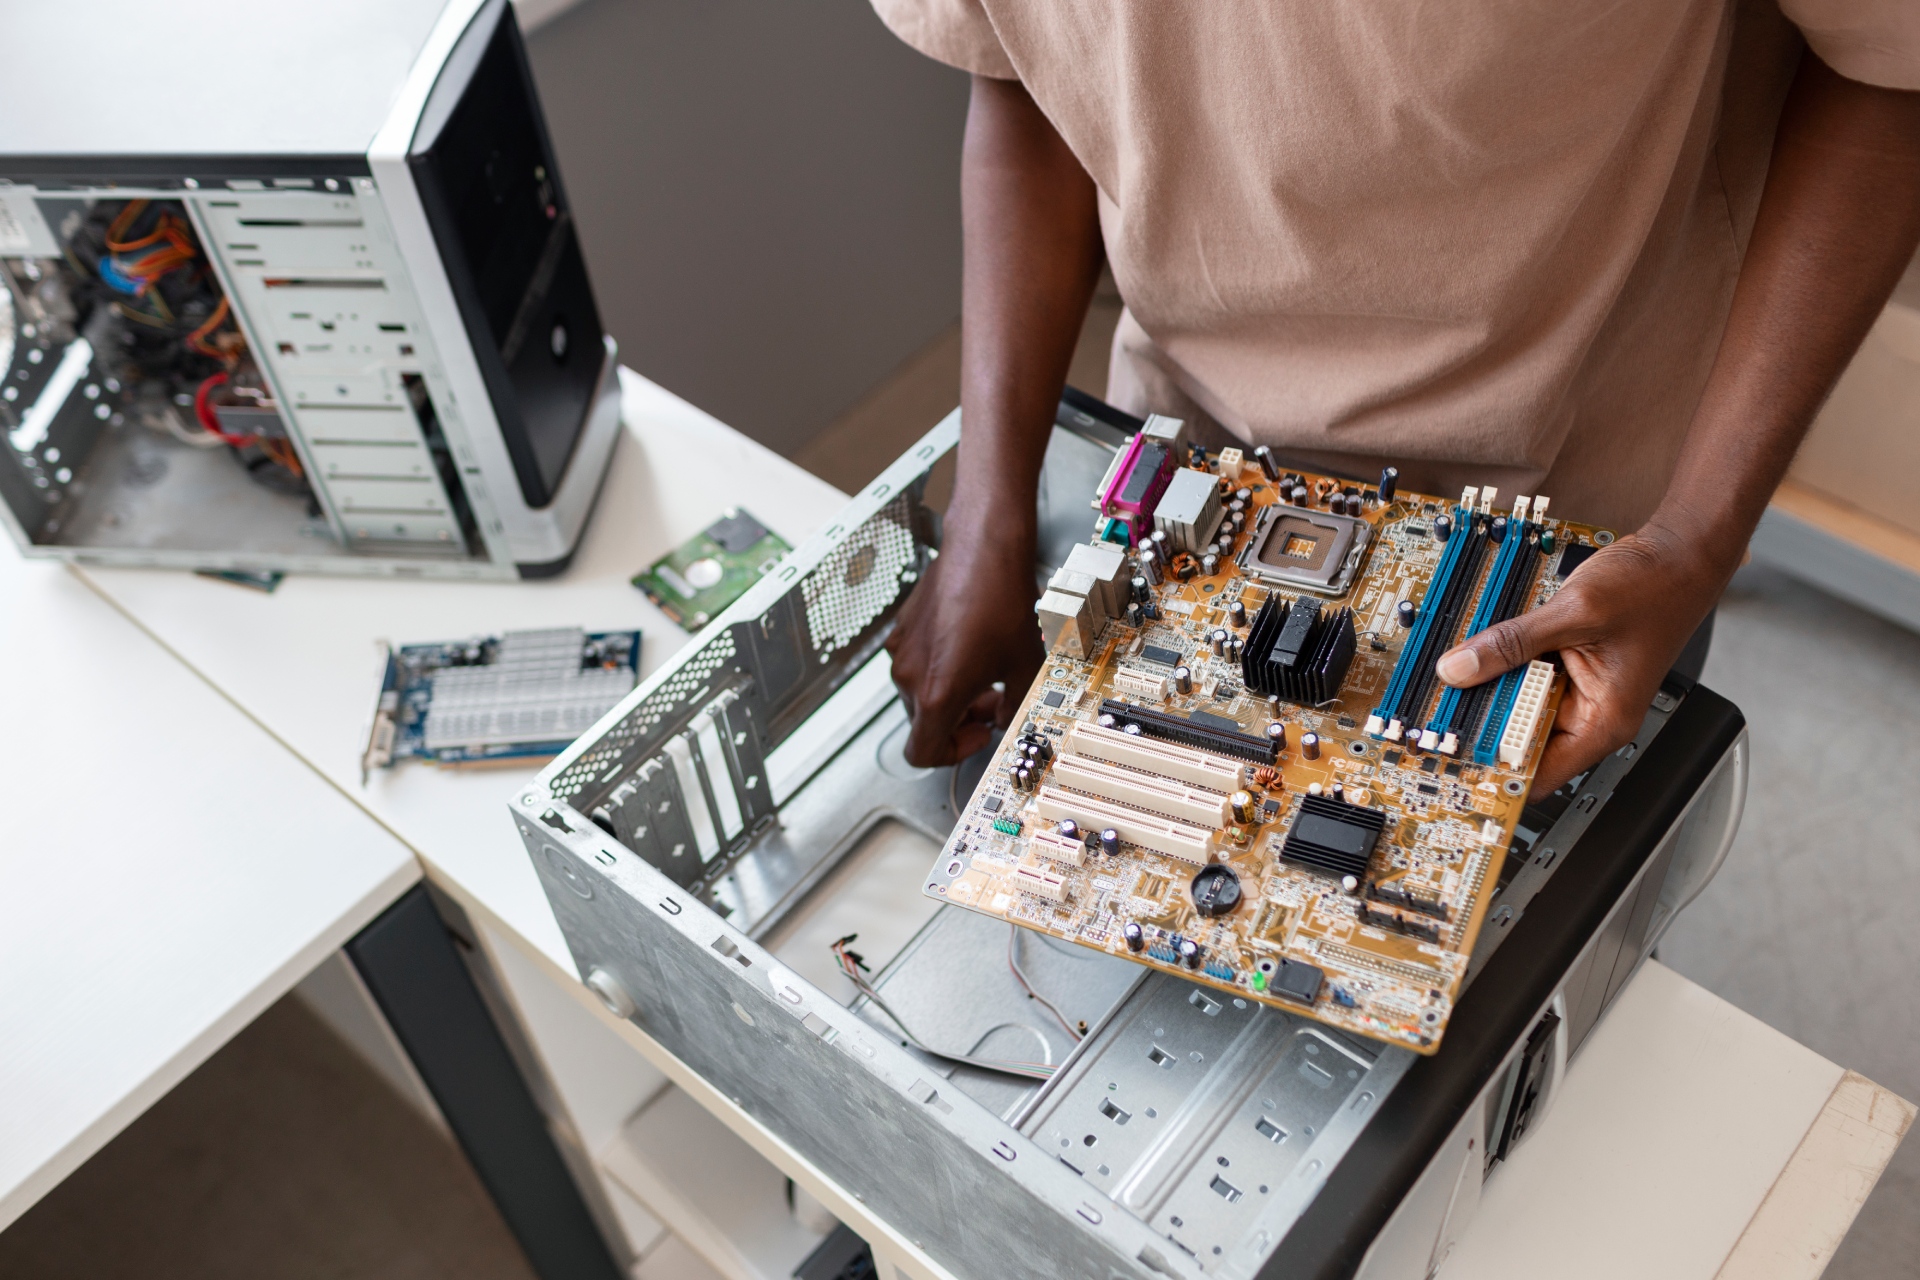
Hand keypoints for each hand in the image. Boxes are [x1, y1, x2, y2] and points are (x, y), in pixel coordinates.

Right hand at [886, 507, 1045, 766]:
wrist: (984, 549)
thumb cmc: (1002, 601)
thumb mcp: (1024, 666)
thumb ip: (1013, 705)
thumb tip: (1005, 718)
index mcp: (936, 694)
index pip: (922, 753)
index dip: (952, 754)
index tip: (977, 733)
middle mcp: (910, 676)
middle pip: (924, 722)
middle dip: (959, 720)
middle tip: (992, 702)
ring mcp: (901, 651)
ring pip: (920, 693)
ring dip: (949, 693)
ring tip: (984, 670)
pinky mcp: (902, 629)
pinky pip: (916, 664)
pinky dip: (939, 667)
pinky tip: (970, 644)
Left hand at [1433, 523, 1726, 796]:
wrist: (1678, 554)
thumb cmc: (1654, 587)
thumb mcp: (1575, 612)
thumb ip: (1513, 642)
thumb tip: (1459, 667)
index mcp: (1603, 721)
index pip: (1539, 774)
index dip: (1494, 772)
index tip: (1454, 762)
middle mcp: (1591, 714)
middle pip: (1521, 739)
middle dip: (1481, 724)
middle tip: (1436, 711)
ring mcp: (1578, 691)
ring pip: (1518, 706)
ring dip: (1489, 692)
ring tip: (1452, 678)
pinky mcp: (1568, 667)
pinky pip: (1525, 677)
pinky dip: (1502, 666)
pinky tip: (1478, 654)